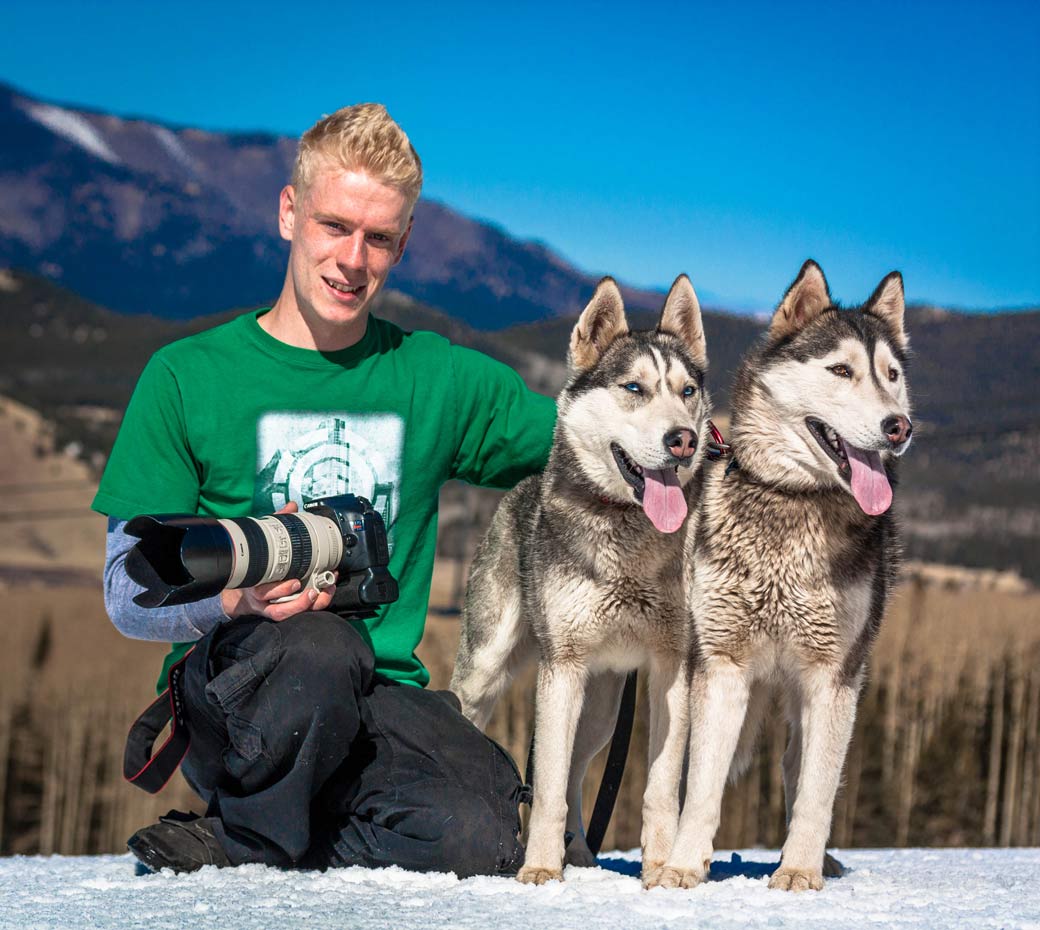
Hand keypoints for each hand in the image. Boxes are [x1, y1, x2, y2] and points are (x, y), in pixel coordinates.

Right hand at [219, 502, 337, 620]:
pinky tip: (322, 596)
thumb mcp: (263, 542)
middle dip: (298, 600)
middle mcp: (262, 597)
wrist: (240, 589)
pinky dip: (306, 607)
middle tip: (314, 590)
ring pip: (284, 613)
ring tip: (321, 594)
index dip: (280, 588)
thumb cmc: (255, 563)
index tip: (295, 581)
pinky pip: (289, 614)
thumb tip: (292, 506)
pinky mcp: (278, 610)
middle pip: (277, 606)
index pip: (263, 588)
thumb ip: (276, 524)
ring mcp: (270, 605)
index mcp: (256, 580)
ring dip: (304, 605)